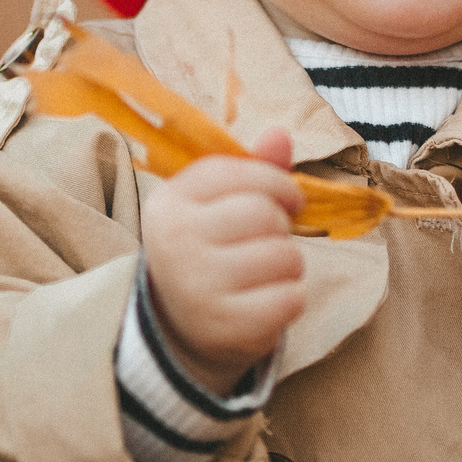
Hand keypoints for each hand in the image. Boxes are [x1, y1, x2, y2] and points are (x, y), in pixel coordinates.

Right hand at [144, 128, 305, 394]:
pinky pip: (291, 299)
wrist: (179, 322)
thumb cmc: (208, 247)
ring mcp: (199, 288)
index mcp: (170, 202)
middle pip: (265, 214)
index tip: (286, 199)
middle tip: (267, 241)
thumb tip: (281, 134)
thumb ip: (252, 169)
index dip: (278, 183)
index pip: (242, 173)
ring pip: (285, 257)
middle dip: (281, 226)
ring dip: (289, 263)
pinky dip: (292, 297)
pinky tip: (269, 299)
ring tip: (266, 272)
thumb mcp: (215, 203)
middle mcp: (176, 243)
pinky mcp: (227, 326)